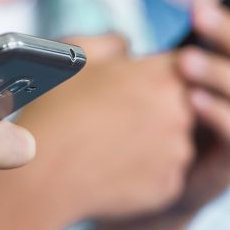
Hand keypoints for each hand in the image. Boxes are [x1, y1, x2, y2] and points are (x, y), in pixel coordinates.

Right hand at [16, 35, 193, 222]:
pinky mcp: (169, 187)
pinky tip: (113, 167)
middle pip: (182, 104)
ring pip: (175, 141)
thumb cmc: (57, 110)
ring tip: (111, 143)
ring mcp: (177, 154)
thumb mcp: (76, 55)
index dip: (158, 72)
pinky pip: (164, 174)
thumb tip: (127, 46)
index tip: (136, 82)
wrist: (43, 173)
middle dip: (157, 106)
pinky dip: (145, 172)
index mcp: (163, 77)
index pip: (185, 66)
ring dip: (153, 140)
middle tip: (117, 116)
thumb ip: (113, 41)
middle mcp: (180, 115)